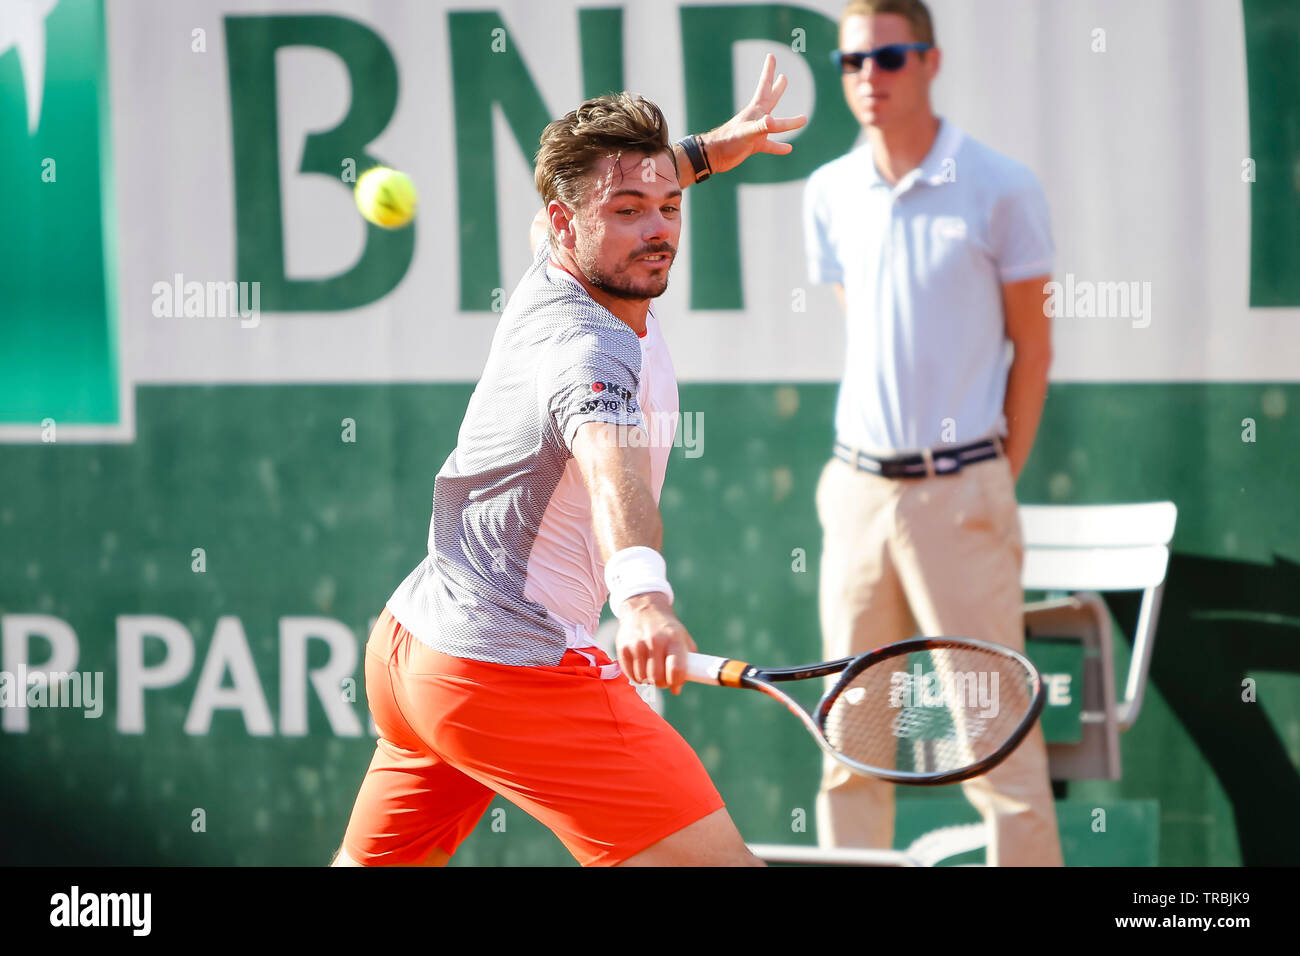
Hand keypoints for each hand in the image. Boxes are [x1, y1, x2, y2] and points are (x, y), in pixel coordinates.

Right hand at [615, 592, 697, 694]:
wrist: (644, 608)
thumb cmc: (667, 628)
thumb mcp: (682, 639)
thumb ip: (686, 664)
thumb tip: (676, 690)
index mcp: (674, 639)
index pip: (676, 670)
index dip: (676, 681)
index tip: (674, 681)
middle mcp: (655, 641)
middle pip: (658, 678)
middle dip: (661, 683)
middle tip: (662, 678)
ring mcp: (637, 644)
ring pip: (643, 678)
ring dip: (648, 679)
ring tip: (651, 669)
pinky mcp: (623, 648)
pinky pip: (630, 674)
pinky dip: (636, 676)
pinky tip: (641, 667)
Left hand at [695, 53, 806, 175]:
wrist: (713, 156)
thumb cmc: (728, 141)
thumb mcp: (747, 132)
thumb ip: (761, 126)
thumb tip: (772, 120)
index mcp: (755, 110)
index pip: (764, 86)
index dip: (769, 70)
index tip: (771, 55)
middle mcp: (757, 118)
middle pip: (770, 99)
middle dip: (777, 87)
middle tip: (784, 77)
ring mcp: (755, 132)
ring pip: (774, 124)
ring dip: (786, 121)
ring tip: (802, 118)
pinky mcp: (753, 146)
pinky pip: (770, 145)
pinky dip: (779, 147)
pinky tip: (788, 148)